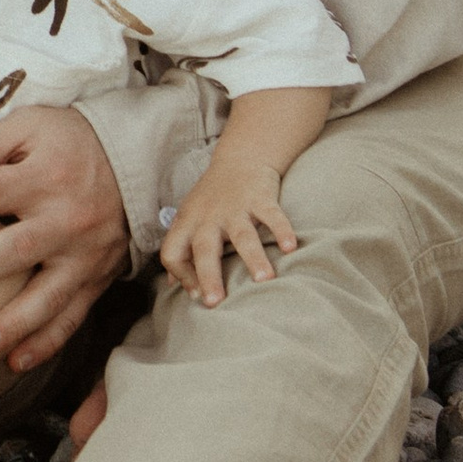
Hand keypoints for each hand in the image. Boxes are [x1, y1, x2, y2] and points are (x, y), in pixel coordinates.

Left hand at [0, 104, 126, 373]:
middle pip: (14, 249)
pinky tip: (13, 363)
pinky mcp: (97, 279)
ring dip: (10, 324)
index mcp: (44, 176)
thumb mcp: (29, 128)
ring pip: (45, 296)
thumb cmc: (72, 141)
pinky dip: (45, 343)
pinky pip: (71, 317)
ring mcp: (84, 255)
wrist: (139, 160)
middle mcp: (66, 219)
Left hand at [160, 155, 299, 307]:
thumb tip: (172, 285)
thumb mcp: (189, 219)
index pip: (172, 252)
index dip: (180, 275)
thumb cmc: (212, 198)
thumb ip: (181, 249)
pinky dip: (282, 230)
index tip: (198, 296)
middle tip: (214, 302)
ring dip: (253, 257)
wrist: (240, 159)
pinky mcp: (260, 197)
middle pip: (203, 248)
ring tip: (264, 280)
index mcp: (187, 223)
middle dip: (208, 275)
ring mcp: (235, 207)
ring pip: (242, 235)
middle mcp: (208, 216)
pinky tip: (290, 248)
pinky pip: (272, 215)